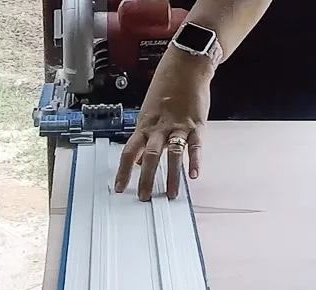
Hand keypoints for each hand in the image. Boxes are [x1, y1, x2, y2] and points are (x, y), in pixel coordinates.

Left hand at [114, 47, 213, 200]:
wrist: (186, 66)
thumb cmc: (166, 88)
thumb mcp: (148, 112)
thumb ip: (144, 137)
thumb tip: (139, 160)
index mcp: (145, 125)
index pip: (129, 151)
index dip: (123, 171)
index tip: (119, 188)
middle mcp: (159, 128)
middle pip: (149, 156)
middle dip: (146, 178)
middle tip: (144, 197)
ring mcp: (178, 126)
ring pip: (172, 154)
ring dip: (172, 176)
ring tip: (172, 194)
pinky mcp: (196, 124)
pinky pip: (195, 145)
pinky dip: (195, 160)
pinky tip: (194, 174)